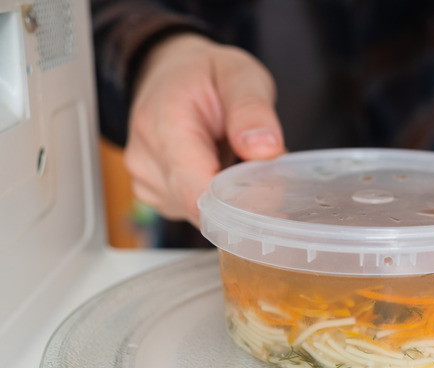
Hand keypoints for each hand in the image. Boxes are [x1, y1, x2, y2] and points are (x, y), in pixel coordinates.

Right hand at [125, 34, 284, 224]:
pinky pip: (195, 212)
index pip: (198, 191)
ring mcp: (146, 181)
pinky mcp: (156, 196)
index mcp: (164, 124)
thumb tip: (266, 150)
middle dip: (242, 196)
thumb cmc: (206, 74)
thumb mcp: (239, 73)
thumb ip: (252, 109)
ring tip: (235, 158)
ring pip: (202, 215)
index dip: (240, 203)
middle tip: (264, 166)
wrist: (170, 74)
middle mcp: (146, 159)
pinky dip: (216, 199)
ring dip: (230, 197)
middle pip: (202, 208)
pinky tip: (218, 169)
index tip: (275, 195)